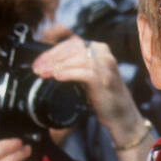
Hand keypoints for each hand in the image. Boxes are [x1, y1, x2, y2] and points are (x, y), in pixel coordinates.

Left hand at [32, 35, 144, 152]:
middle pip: (72, 48)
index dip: (52, 51)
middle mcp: (103, 54)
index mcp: (98, 49)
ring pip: (76, 58)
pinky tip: (57, 77)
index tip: (39, 62)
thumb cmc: (103, 96)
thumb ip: (74, 65)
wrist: (122, 116)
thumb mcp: (87, 75)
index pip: (71, 43)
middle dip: (51, 58)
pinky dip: (68, 73)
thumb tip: (49, 62)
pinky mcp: (105, 80)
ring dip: (57, 66)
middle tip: (38, 68)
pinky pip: (84, 72)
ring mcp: (106, 66)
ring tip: (44, 74)